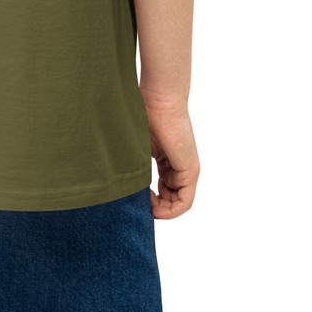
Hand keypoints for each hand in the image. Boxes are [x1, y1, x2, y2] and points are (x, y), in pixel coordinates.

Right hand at [140, 93, 198, 218]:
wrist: (159, 101)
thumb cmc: (144, 115)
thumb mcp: (136, 147)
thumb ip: (134, 166)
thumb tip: (120, 186)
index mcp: (166, 161)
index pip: (163, 190)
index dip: (149, 200)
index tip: (134, 195)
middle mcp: (179, 167)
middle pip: (170, 199)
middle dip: (154, 207)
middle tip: (139, 202)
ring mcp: (186, 170)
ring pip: (177, 203)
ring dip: (160, 209)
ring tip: (144, 202)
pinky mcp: (190, 171)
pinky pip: (184, 202)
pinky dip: (171, 210)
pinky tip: (155, 207)